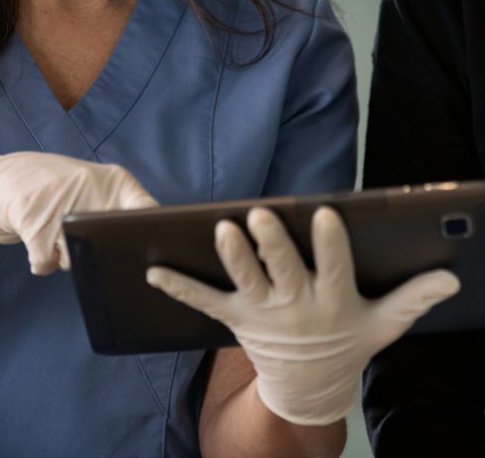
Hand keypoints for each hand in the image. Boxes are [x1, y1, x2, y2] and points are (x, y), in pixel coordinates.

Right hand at [0, 152, 156, 274]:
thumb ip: (118, 211)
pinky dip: (41, 261)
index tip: (148, 251)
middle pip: (107, 247)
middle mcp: (89, 186)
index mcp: (113, 180)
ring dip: (64, 257)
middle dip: (98, 256)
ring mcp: (60, 204)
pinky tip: (38, 239)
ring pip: (74, 260)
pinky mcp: (31, 222)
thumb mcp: (95, 186)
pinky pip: (45, 264)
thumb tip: (139, 258)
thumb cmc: (59, 188)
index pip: (145, 208)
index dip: (150, 233)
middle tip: (83, 241)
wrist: (6, 175)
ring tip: (54, 232)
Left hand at [147, 206, 459, 425]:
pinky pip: (204, 302)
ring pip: (244, 281)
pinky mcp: (234, 320)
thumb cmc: (349, 342)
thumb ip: (413, 298)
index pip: (334, 269)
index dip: (329, 244)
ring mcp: (262, 315)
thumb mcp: (384, 324)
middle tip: (257, 215)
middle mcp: (295, 308)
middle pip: (282, 271)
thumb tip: (451, 277)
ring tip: (220, 230)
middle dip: (271, 245)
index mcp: (333, 303)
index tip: (325, 213)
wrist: (310, 388)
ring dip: (231, 258)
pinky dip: (178, 288)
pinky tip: (152, 270)